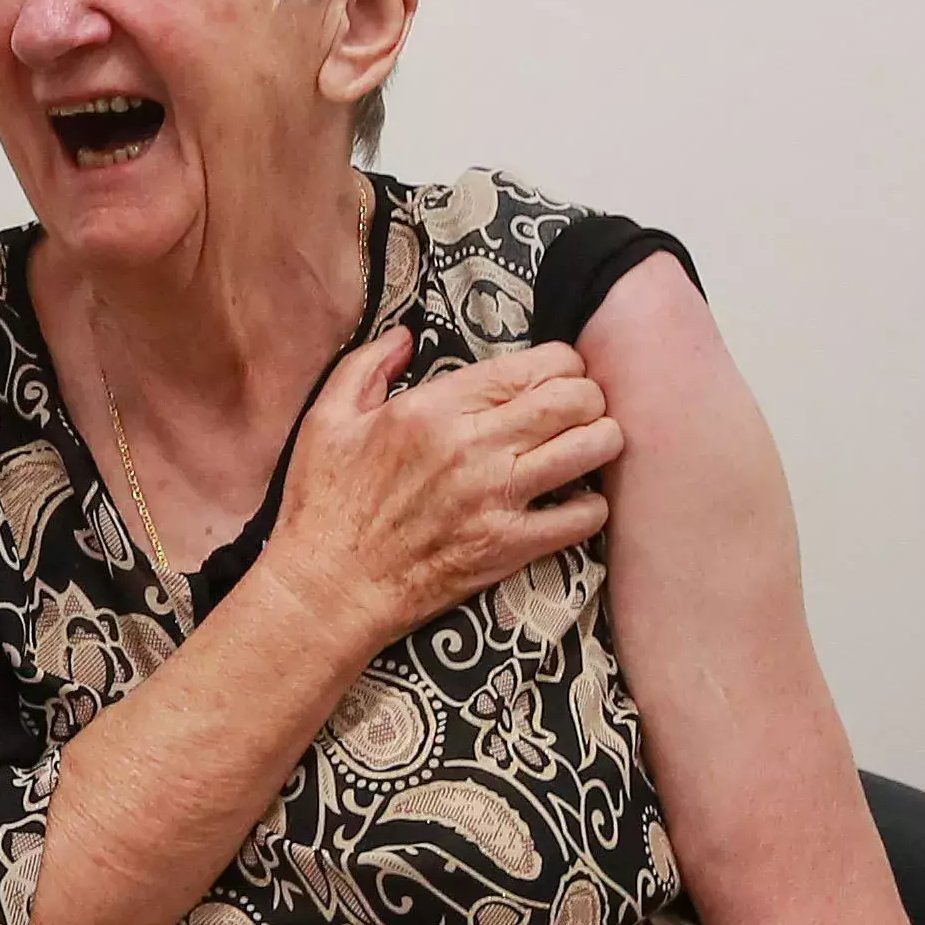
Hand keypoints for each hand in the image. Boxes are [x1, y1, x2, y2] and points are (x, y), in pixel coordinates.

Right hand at [257, 335, 620, 651]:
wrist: (328, 589)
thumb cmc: (323, 505)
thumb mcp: (326, 420)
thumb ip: (366, 366)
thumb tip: (404, 335)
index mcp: (434, 408)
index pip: (533, 366)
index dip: (561, 364)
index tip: (556, 376)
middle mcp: (474, 447)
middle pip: (575, 399)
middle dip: (589, 396)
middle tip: (579, 409)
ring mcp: (497, 499)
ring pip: (591, 449)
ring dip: (602, 441)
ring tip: (590, 446)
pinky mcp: (509, 547)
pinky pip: (583, 517)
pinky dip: (592, 506)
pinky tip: (575, 502)